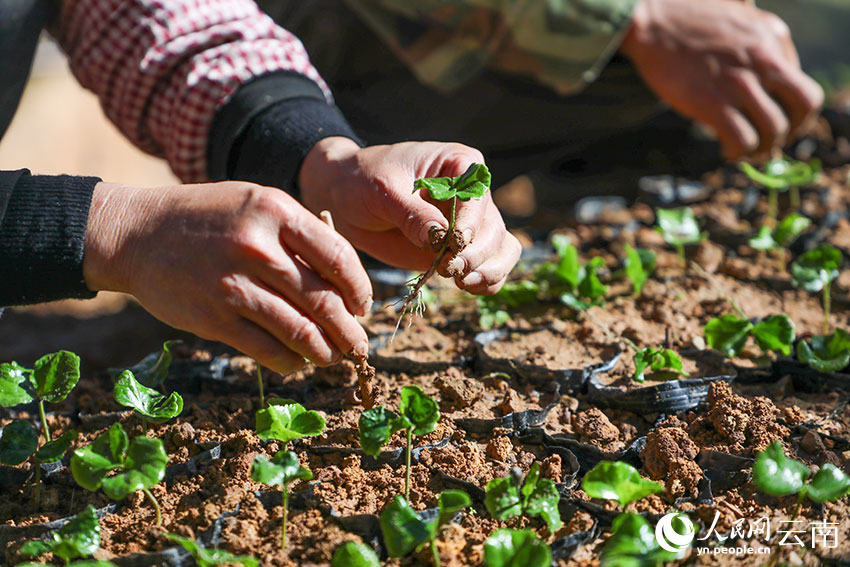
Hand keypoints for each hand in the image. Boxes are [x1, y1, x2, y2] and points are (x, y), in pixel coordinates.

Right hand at [83, 181, 371, 373]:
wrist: (136, 234)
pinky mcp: (214, 317)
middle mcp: (257, 248)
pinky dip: (292, 362)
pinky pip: (267, 349)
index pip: (339, 258)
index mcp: (276, 212)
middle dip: (350, 331)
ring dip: (325, 351)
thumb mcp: (256, 205)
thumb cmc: (208, 219)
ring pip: (300, 331)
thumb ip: (299, 235)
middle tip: (359, 345)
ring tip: (333, 357)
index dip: (360, 289)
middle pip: (324, 301)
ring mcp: (233, 285)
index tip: (362, 306)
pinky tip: (299, 362)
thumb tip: (345, 281)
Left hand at [299, 138, 521, 294]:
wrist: (345, 199)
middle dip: (478, 252)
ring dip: (489, 270)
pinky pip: (489, 268)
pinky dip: (486, 282)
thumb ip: (412, 212)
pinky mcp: (460, 251)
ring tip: (463, 281)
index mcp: (460, 164)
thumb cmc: (363, 180)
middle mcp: (473, 195)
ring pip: (501, 249)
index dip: (471, 222)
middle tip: (452, 268)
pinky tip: (467, 287)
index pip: (479, 195)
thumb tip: (440, 238)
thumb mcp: (383, 189)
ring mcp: (469, 225)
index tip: (455, 242)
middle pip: (494, 227)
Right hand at [620, 0, 822, 159]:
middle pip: (804, 108)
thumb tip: (772, 78)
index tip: (779, 122)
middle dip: (792, 132)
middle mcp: (764, 61)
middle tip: (771, 141)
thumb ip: (763, 44)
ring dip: (763, 147)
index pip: (804, 87)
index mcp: (773, 39)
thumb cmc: (690, 19)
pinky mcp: (712, 103)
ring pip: (774, 130)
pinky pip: (742, 139)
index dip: (796, 114)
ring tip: (746, 150)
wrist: (653, 21)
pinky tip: (727, 150)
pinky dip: (738, 152)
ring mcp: (739, 83)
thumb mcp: (742, 18)